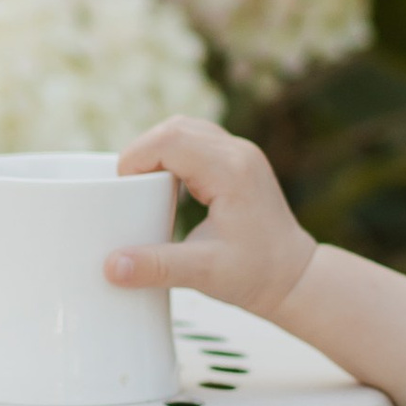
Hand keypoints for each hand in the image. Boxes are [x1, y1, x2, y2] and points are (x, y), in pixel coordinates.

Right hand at [112, 119, 315, 324]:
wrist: (294, 277)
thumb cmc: (256, 275)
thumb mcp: (204, 274)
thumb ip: (157, 267)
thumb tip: (110, 267)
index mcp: (231, 171)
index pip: (170, 140)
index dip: (135, 158)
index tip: (122, 190)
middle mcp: (239, 153)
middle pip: (174, 128)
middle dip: (142, 153)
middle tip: (127, 189)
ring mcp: (241, 153)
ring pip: (185, 128)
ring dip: (157, 150)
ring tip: (143, 186)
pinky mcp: (239, 161)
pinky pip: (197, 140)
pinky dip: (173, 154)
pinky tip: (166, 184)